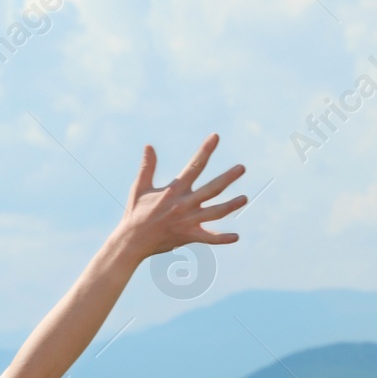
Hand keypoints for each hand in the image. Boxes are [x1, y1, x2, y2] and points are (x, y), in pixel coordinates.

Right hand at [115, 134, 246, 259]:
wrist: (131, 241)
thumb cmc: (135, 213)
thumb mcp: (139, 187)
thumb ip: (147, 167)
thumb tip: (149, 145)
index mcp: (174, 190)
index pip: (194, 166)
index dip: (205, 150)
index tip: (215, 136)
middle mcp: (184, 204)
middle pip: (212, 189)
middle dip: (228, 178)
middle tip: (242, 168)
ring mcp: (188, 221)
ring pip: (215, 212)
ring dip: (231, 205)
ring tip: (245, 198)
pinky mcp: (188, 236)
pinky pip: (208, 238)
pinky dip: (222, 239)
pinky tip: (236, 237)